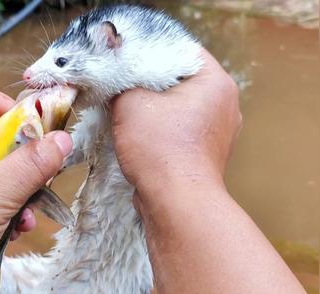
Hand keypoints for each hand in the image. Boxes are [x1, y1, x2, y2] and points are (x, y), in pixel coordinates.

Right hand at [111, 50, 303, 293]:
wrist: (176, 202)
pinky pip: (182, 127)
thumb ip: (123, 81)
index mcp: (215, 82)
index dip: (150, 50)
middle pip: (181, 79)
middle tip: (124, 82)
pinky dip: (163, 126)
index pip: (181, 50)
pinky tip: (142, 132)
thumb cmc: (159, 149)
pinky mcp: (208, 151)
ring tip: (130, 108)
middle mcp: (225, 104)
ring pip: (180, 105)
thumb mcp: (130, 103)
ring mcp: (219, 130)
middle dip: (150, 80)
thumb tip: (117, 77)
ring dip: (155, 105)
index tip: (125, 57)